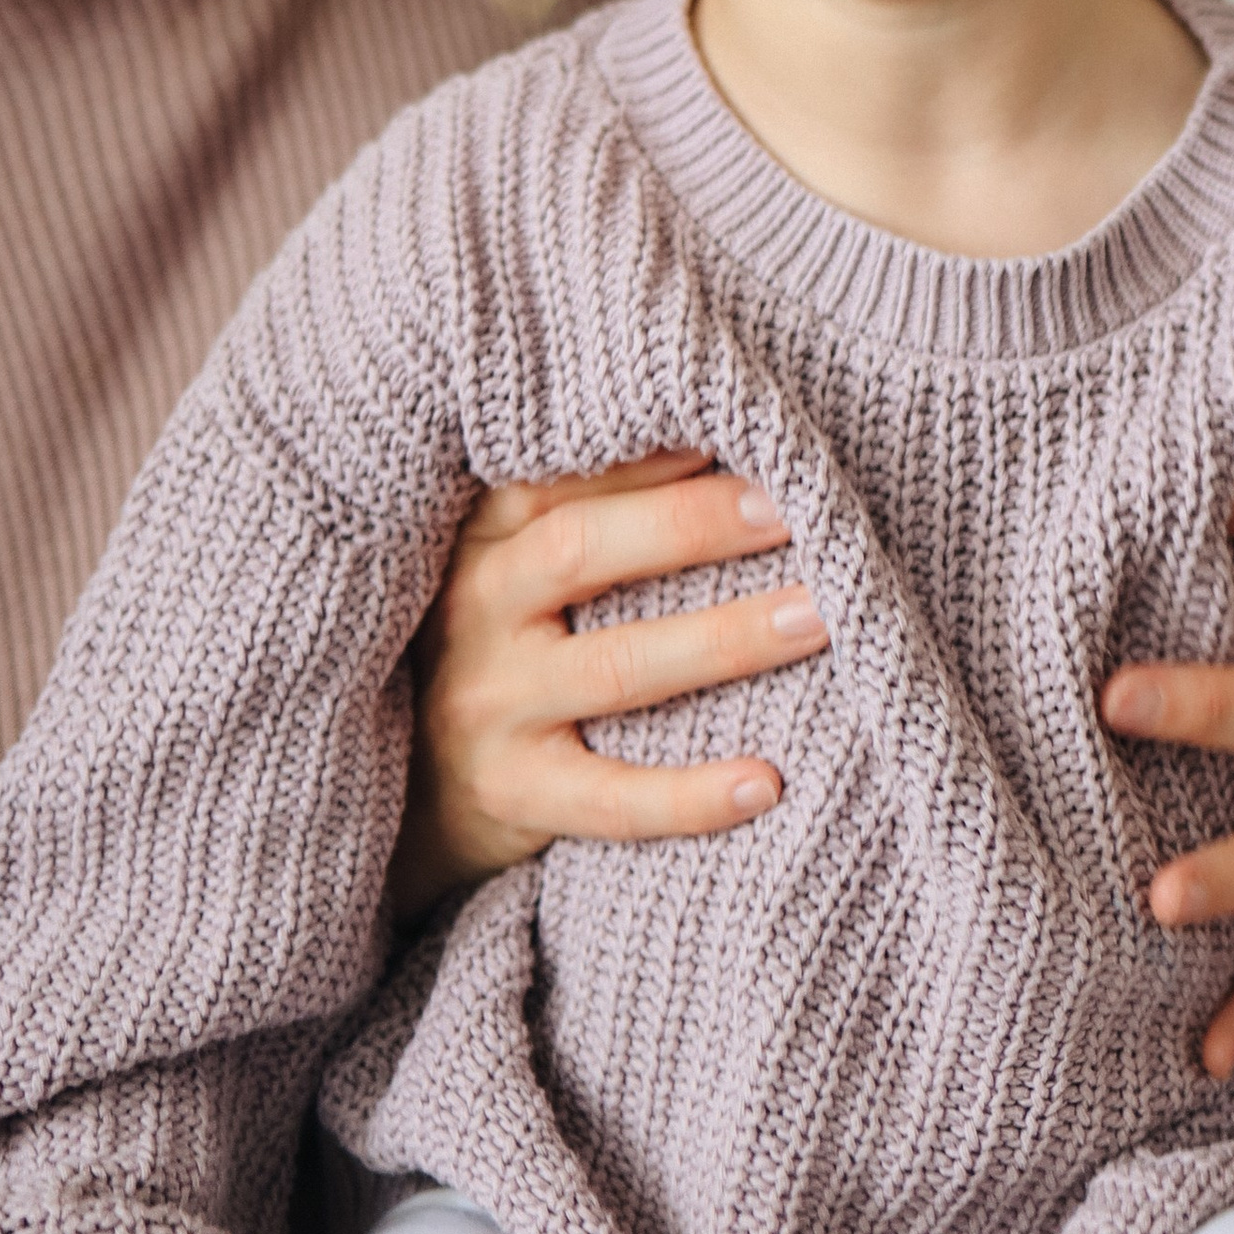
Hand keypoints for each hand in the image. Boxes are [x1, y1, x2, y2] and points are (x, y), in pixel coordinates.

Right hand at [389, 452, 829, 918]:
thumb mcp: (515, 564)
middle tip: (795, 511)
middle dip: (694, 526)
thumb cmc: (506, 646)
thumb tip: (723, 445)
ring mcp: (489, 706)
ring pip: (616, 668)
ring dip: (725, 641)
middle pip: (582, 551)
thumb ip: (586, 507)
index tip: (745, 434)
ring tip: (815, 619)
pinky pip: (610, 800)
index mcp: (482, 538)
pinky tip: (768, 782)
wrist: (418, 788)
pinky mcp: (512, 793)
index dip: (653, 454)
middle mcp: (475, 611)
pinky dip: (690, 796)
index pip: (561, 477)